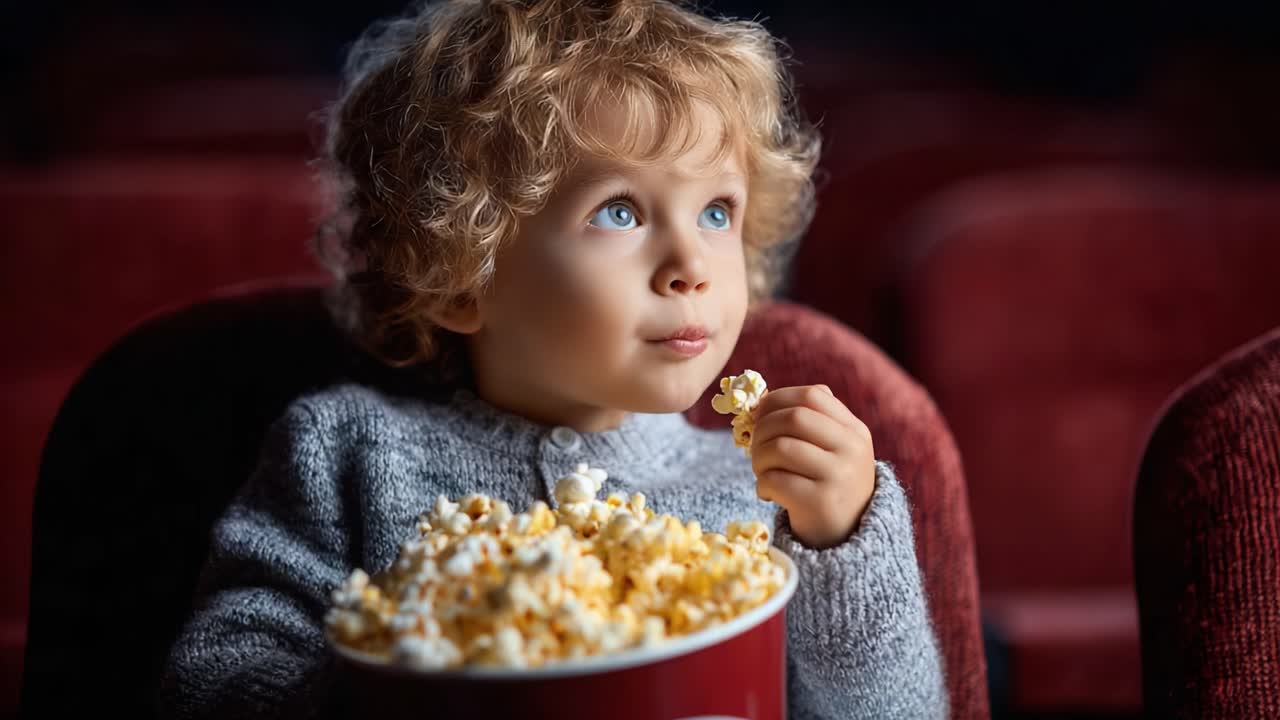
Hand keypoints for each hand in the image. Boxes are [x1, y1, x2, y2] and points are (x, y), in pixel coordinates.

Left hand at [750, 384, 875, 548]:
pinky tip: (768, 493)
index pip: (812, 396)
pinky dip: (762, 485)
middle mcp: (851, 449)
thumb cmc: (827, 485)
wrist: (845, 537)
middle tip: (754, 447)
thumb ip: (808, 423)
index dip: (777, 399)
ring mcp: (839, 475)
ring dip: (758, 459)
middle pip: (793, 418)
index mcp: (854, 430)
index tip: (759, 414)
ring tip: (762, 472)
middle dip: (763, 429)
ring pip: (780, 448)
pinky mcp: (821, 502)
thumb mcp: (832, 450)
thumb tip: (761, 400)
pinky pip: (775, 480)